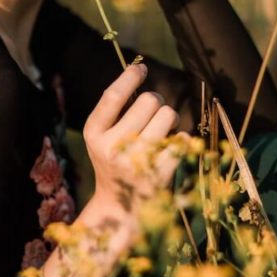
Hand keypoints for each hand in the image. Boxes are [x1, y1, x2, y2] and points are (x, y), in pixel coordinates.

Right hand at [83, 63, 183, 211]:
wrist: (119, 208)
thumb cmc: (113, 161)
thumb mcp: (102, 137)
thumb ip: (115, 110)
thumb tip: (139, 71)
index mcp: (94, 133)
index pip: (113, 95)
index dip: (129, 77)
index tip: (141, 68)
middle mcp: (112, 147)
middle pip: (149, 100)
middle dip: (155, 101)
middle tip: (152, 113)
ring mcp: (136, 161)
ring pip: (168, 115)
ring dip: (168, 118)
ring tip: (160, 131)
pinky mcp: (159, 174)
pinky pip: (182, 139)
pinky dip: (182, 139)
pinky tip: (172, 148)